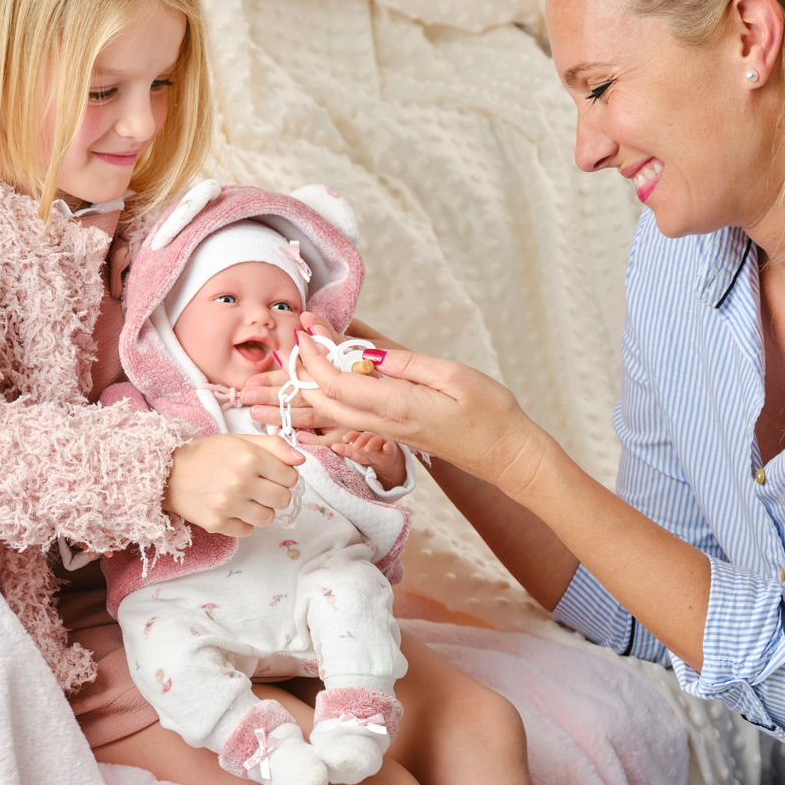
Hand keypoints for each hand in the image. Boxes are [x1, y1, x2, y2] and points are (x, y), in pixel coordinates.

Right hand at [163, 435, 303, 536]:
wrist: (169, 473)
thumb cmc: (208, 455)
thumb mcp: (241, 441)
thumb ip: (274, 447)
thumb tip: (300, 460)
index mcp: (250, 457)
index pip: (290, 477)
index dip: (284, 476)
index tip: (271, 474)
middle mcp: (241, 482)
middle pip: (283, 499)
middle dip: (276, 494)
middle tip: (260, 488)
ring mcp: (228, 505)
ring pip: (268, 518)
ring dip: (261, 510)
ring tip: (246, 499)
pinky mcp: (217, 523)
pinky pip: (248, 530)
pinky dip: (243, 522)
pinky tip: (232, 509)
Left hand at [295, 332, 549, 493]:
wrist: (505, 454)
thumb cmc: (489, 414)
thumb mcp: (452, 377)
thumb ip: (407, 365)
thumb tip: (367, 354)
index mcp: (396, 407)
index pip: (336, 383)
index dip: (313, 356)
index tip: (305, 330)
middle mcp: (384, 423)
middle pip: (323, 402)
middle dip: (299, 372)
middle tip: (292, 339)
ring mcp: (387, 431)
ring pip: (330, 415)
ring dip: (301, 395)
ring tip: (278, 379)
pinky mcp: (392, 432)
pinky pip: (347, 419)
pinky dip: (323, 404)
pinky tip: (313, 396)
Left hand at [331, 431, 406, 489]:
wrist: (384, 459)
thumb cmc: (367, 454)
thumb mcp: (354, 454)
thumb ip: (344, 450)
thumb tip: (332, 446)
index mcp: (361, 438)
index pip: (355, 435)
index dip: (351, 435)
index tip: (344, 438)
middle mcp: (371, 438)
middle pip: (366, 436)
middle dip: (360, 440)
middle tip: (355, 446)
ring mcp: (381, 442)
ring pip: (377, 440)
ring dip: (372, 443)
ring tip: (367, 448)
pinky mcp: (390, 448)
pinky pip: (390, 446)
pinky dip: (388, 446)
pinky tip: (386, 447)